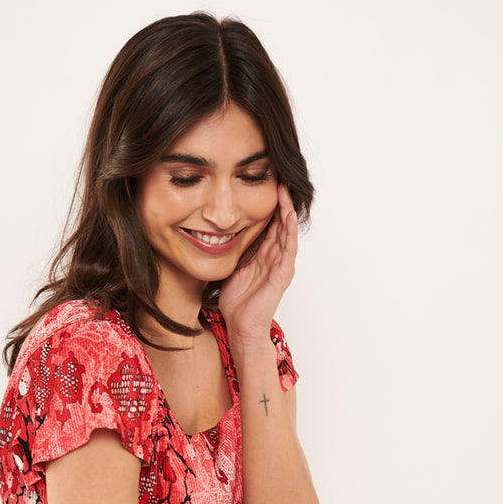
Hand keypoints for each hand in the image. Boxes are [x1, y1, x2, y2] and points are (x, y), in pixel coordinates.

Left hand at [218, 184, 297, 343]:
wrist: (241, 326)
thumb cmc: (236, 302)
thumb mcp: (230, 266)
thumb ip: (230, 249)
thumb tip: (213, 231)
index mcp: (263, 255)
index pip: (268, 224)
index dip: (267, 204)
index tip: (263, 184)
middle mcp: (274, 257)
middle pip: (279, 223)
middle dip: (279, 201)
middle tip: (278, 177)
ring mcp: (280, 265)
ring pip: (286, 231)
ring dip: (286, 210)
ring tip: (284, 190)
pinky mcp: (282, 274)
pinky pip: (288, 248)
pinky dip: (288, 231)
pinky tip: (287, 215)